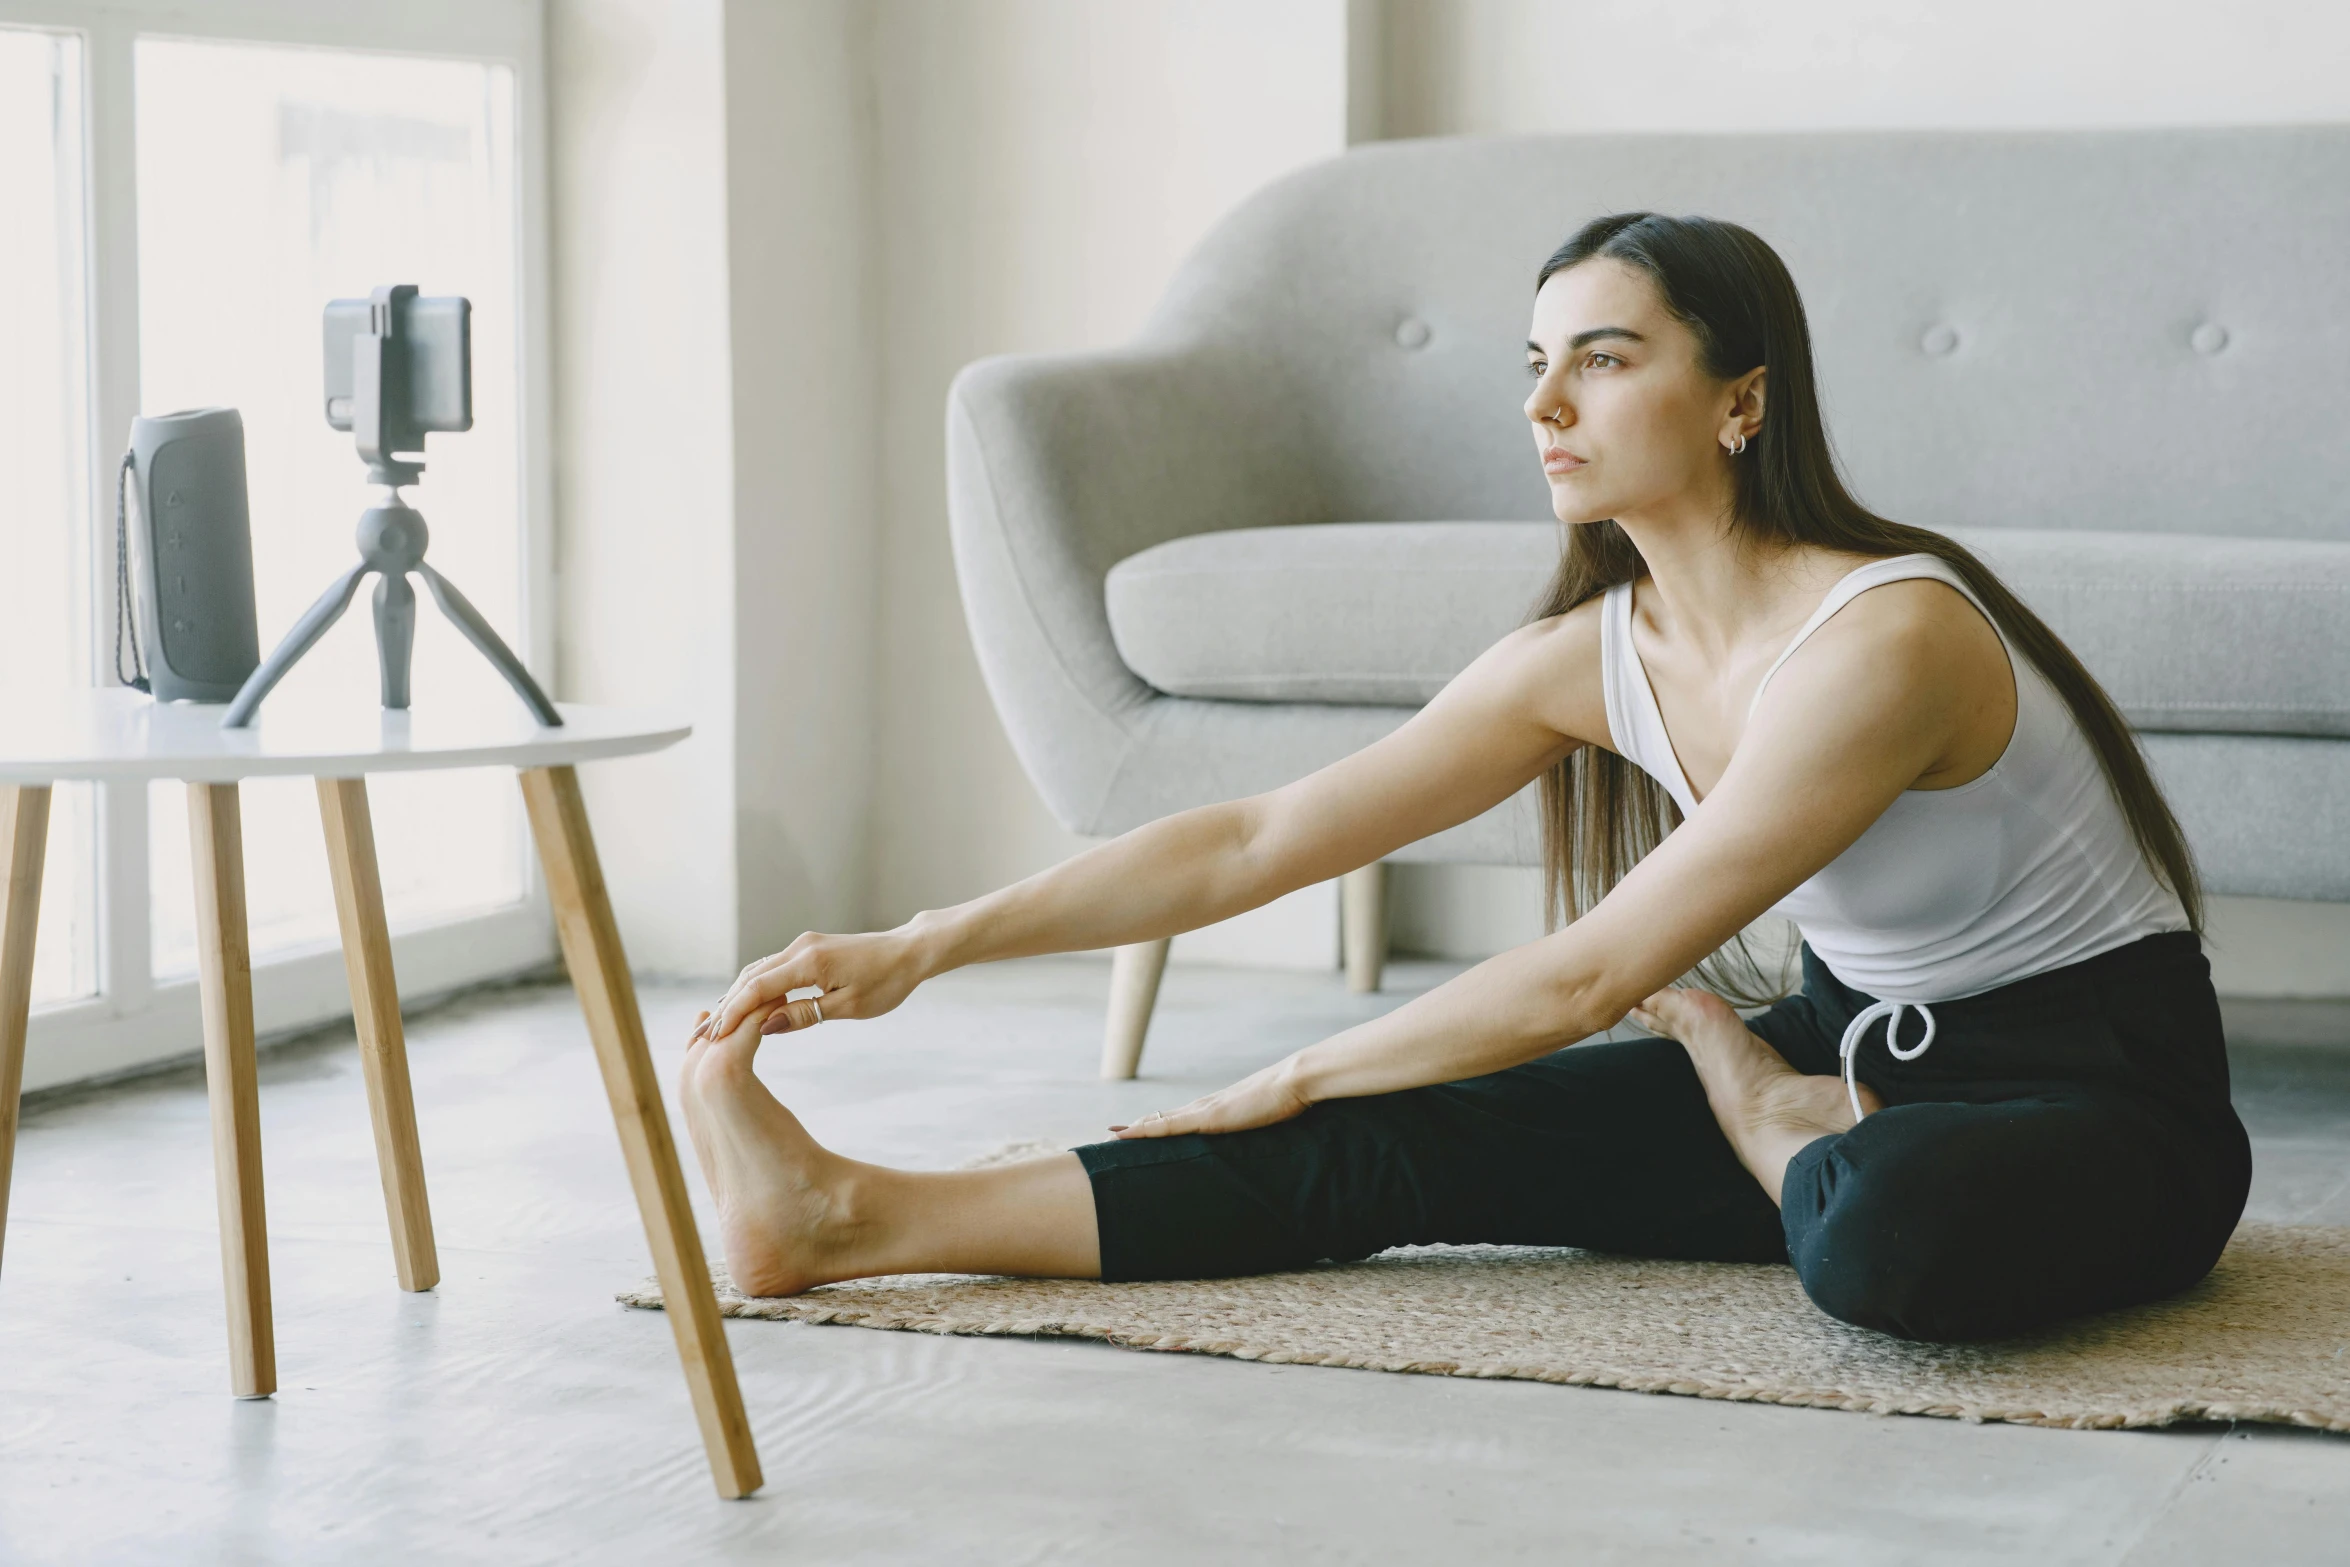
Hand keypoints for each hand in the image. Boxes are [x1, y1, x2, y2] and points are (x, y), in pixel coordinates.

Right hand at [692, 928, 929, 1042]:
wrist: (909, 952)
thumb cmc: (886, 982)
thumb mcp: (848, 1006)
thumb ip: (804, 1015)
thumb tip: (766, 1026)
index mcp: (809, 962)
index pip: (758, 988)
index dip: (733, 1012)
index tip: (714, 1036)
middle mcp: (800, 947)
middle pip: (751, 977)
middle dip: (727, 1006)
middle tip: (705, 1036)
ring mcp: (803, 945)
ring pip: (759, 971)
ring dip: (738, 996)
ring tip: (719, 1024)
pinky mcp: (808, 948)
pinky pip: (773, 968)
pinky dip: (755, 987)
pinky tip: (747, 1006)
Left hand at [1110, 1056, 1313, 1138]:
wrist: (1296, 1081)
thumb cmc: (1288, 1099)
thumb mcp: (1267, 1117)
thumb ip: (1257, 1123)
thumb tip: (1261, 1130)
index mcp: (1218, 1108)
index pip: (1181, 1118)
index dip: (1159, 1124)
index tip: (1140, 1130)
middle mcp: (1206, 1106)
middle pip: (1164, 1118)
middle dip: (1140, 1127)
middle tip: (1115, 1135)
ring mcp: (1205, 1110)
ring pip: (1160, 1121)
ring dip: (1136, 1129)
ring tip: (1113, 1136)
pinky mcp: (1208, 1117)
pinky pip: (1168, 1127)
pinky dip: (1145, 1131)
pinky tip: (1126, 1134)